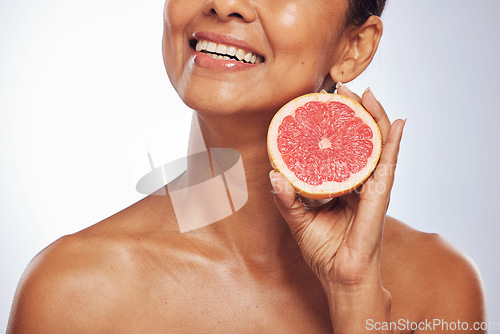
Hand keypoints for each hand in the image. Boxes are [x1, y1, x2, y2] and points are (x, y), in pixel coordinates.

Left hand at [270, 85, 404, 289]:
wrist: (340, 277)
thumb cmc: (323, 251)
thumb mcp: (298, 220)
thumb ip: (286, 199)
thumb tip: (274, 175)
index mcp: (341, 185)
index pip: (341, 148)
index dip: (335, 125)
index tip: (324, 103)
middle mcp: (359, 182)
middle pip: (360, 140)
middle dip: (354, 113)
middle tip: (343, 90)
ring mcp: (372, 188)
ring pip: (377, 145)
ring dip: (374, 118)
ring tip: (366, 95)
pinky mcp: (380, 197)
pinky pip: (389, 164)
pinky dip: (394, 142)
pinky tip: (396, 122)